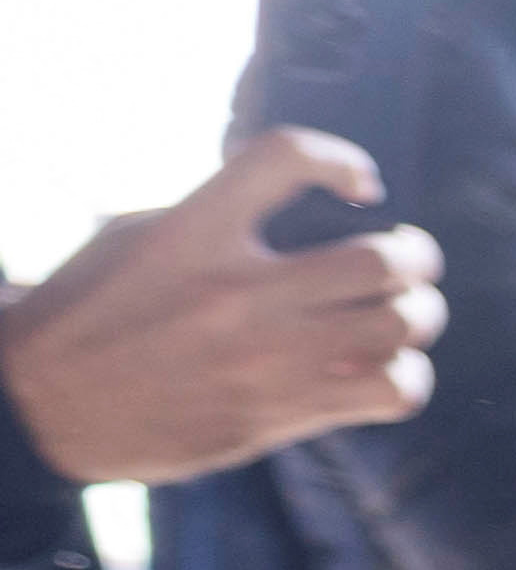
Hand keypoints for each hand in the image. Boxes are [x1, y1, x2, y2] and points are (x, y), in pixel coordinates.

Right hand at [3, 130, 440, 485]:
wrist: (42, 406)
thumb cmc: (90, 313)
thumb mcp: (135, 238)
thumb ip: (211, 213)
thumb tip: (292, 193)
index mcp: (190, 231)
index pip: (284, 157)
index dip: (340, 159)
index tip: (361, 185)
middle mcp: (234, 291)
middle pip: (381, 259)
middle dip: (416, 256)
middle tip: (410, 262)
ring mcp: (263, 356)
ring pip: (401, 324)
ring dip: (420, 315)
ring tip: (406, 314)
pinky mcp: (279, 412)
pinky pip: (391, 390)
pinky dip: (407, 377)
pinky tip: (387, 370)